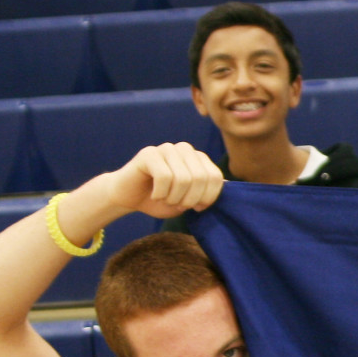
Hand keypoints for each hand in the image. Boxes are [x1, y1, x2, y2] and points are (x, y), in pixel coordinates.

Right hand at [105, 142, 224, 217]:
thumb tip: (228, 186)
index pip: (216, 177)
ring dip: (174, 198)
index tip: (197, 207)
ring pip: (183, 178)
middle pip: (200, 177)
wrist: (128, 197)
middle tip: (178, 205)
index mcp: (198, 159)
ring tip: (165, 199)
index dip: (208, 197)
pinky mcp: (149, 153)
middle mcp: (185, 150)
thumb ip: (207, 193)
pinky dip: (161, 193)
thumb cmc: (160, 199)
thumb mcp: (189, 200)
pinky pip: (164, 177)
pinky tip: (154, 195)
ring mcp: (167, 149)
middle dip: (190, 199)